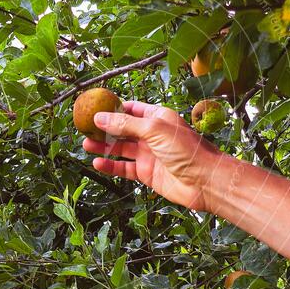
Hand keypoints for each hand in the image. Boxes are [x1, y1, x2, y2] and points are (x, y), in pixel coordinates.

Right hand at [82, 100, 219, 211]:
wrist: (204, 181)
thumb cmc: (186, 150)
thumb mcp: (153, 129)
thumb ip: (125, 124)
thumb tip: (100, 118)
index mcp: (157, 117)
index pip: (132, 109)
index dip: (114, 108)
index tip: (94, 108)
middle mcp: (152, 135)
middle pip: (123, 129)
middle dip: (105, 129)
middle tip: (85, 128)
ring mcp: (149, 154)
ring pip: (121, 149)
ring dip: (104, 147)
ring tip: (85, 145)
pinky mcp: (147, 173)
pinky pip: (124, 168)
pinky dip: (111, 165)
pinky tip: (98, 162)